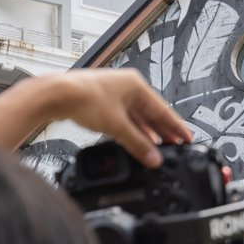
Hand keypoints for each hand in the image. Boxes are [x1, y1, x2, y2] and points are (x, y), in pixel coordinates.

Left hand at [44, 70, 192, 167]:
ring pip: (136, 117)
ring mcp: (114, 94)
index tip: (186, 138)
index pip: (163, 109)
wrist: (57, 95)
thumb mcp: (116, 126)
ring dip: (146, 133)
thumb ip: (137, 144)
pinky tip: (135, 140)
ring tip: (157, 148)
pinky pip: (124, 119)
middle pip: (150, 113)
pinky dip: (131, 130)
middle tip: (175, 146)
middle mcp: (127, 87)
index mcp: (136, 85)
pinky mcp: (103, 103)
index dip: (175, 127)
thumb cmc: (84, 98)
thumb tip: (153, 157)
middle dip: (162, 132)